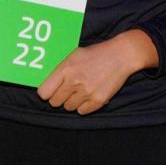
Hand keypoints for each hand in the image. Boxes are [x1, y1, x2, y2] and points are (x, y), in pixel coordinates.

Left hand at [36, 29, 158, 114]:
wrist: (122, 55)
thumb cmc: (97, 53)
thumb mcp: (75, 55)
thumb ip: (61, 70)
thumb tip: (49, 85)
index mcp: (66, 68)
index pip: (44, 93)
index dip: (48, 92)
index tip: (52, 90)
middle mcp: (74, 81)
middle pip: (55, 102)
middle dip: (60, 97)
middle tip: (69, 89)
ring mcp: (86, 92)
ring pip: (68, 107)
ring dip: (73, 101)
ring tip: (82, 90)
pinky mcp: (98, 100)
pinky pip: (82, 111)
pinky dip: (85, 105)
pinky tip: (90, 94)